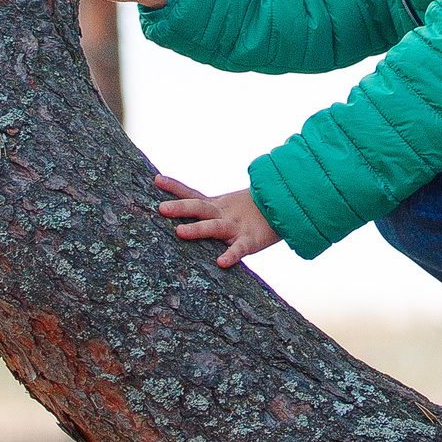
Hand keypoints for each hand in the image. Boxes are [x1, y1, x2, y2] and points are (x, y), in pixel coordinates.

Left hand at [154, 174, 279, 267]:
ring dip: (197, 229)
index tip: (157, 179)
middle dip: (180, 207)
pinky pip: (239, 249)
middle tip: (161, 208)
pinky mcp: (250, 240)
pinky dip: (231, 255)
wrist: (284, 208)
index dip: (174, 187)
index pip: (192, 194)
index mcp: (216, 206)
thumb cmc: (250, 212)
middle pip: (199, 208)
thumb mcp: (226, 206)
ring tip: (180, 231)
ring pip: (214, 227)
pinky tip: (221, 262)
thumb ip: (207, 208)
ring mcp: (236, 226)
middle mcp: (223, 214)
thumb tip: (181, 207)